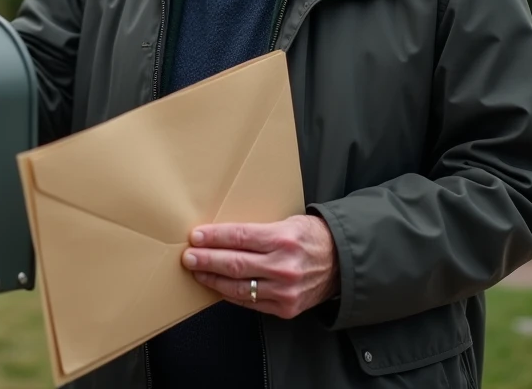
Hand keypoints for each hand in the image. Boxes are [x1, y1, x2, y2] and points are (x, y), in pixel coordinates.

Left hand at [181, 215, 338, 318]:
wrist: (342, 264)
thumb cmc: (311, 238)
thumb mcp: (288, 222)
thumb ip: (258, 231)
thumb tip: (221, 234)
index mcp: (284, 239)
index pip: (239, 237)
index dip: (214, 238)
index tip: (196, 237)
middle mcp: (284, 266)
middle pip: (235, 264)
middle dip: (207, 260)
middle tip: (189, 257)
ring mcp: (285, 290)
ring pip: (239, 287)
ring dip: (213, 280)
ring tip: (197, 272)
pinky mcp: (286, 308)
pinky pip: (250, 303)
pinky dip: (231, 295)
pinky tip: (218, 287)